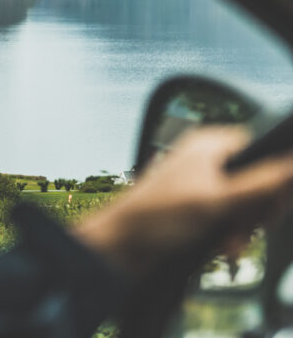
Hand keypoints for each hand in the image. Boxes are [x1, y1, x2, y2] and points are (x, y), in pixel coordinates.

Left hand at [72, 126, 292, 277]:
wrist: (117, 250)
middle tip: (251, 226)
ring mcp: (199, 185)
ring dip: (243, 227)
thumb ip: (263, 183)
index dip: (276, 176)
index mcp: (208, 145)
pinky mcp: (194, 210)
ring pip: (244, 204)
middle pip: (258, 180)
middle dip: (258, 209)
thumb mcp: (218, 201)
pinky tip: (221, 248)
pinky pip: (227, 219)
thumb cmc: (156, 219)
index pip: (262, 147)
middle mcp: (204, 160)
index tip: (275, 202)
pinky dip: (229, 235)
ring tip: (228, 243)